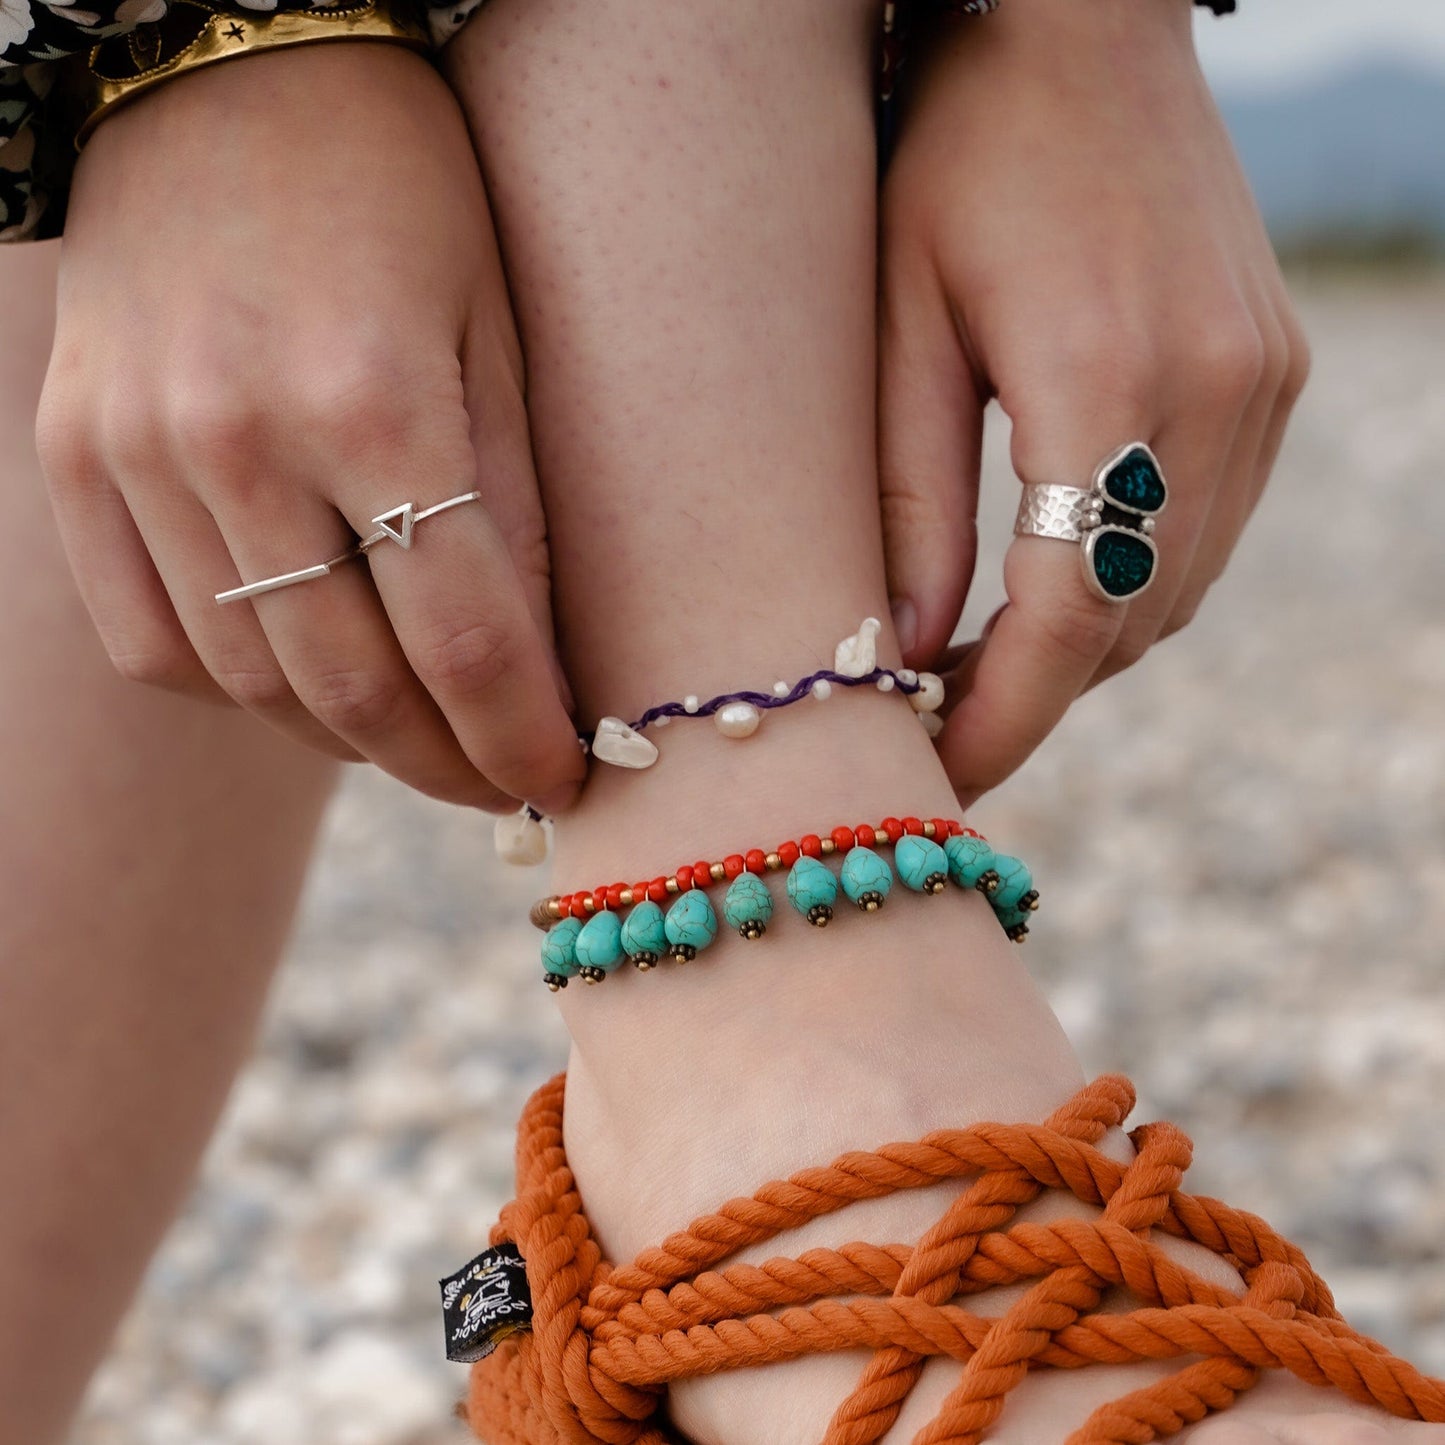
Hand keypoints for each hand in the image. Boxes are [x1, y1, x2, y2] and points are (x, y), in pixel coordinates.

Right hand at [36, 44, 583, 812]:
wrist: (232, 74)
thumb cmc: (407, 198)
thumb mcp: (497, 334)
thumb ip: (515, 512)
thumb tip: (540, 676)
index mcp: (374, 398)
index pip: (464, 644)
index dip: (519, 743)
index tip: (558, 787)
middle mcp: (236, 438)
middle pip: (351, 688)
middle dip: (442, 766)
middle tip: (496, 785)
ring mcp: (135, 450)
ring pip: (248, 684)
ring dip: (347, 738)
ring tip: (416, 735)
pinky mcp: (73, 455)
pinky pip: (149, 641)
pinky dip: (236, 689)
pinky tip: (302, 674)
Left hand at [878, 0, 1308, 805]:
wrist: (1084, 26)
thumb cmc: (958, 156)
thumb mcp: (900, 323)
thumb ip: (909, 494)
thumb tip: (907, 648)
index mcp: (1106, 378)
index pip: (1062, 620)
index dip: (1002, 720)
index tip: (941, 779)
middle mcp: (1215, 392)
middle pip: (1130, 624)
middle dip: (1036, 698)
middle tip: (943, 728)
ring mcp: (1263, 382)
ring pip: (1177, 592)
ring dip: (1085, 652)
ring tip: (983, 669)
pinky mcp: (1275, 371)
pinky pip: (1207, 531)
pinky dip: (1133, 586)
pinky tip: (1058, 586)